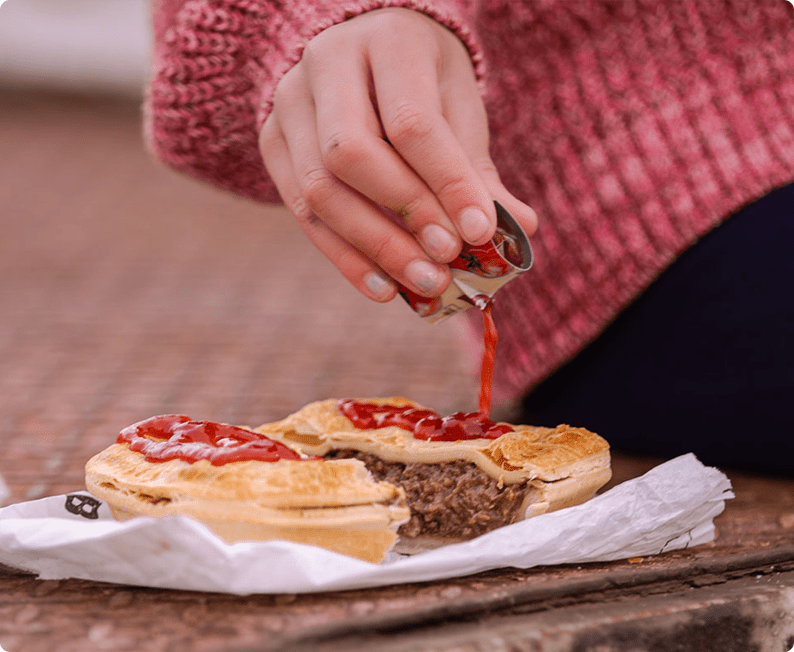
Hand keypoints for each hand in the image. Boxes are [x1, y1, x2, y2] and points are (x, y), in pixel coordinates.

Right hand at [259, 7, 536, 301]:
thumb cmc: (423, 82)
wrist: (363, 51)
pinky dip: (346, 258)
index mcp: (388, 41)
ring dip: (375, 248)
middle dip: (405, 216)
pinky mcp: (271, 142)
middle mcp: (326, 64)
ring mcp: (289, 104)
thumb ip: (477, 168)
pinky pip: (302, 212)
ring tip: (424, 283)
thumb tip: (523, 227)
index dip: (446, 183)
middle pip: (351, 155)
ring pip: (318, 189)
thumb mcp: (457, 106)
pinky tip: (384, 287)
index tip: (480, 233)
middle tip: (447, 260)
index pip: (411, 123)